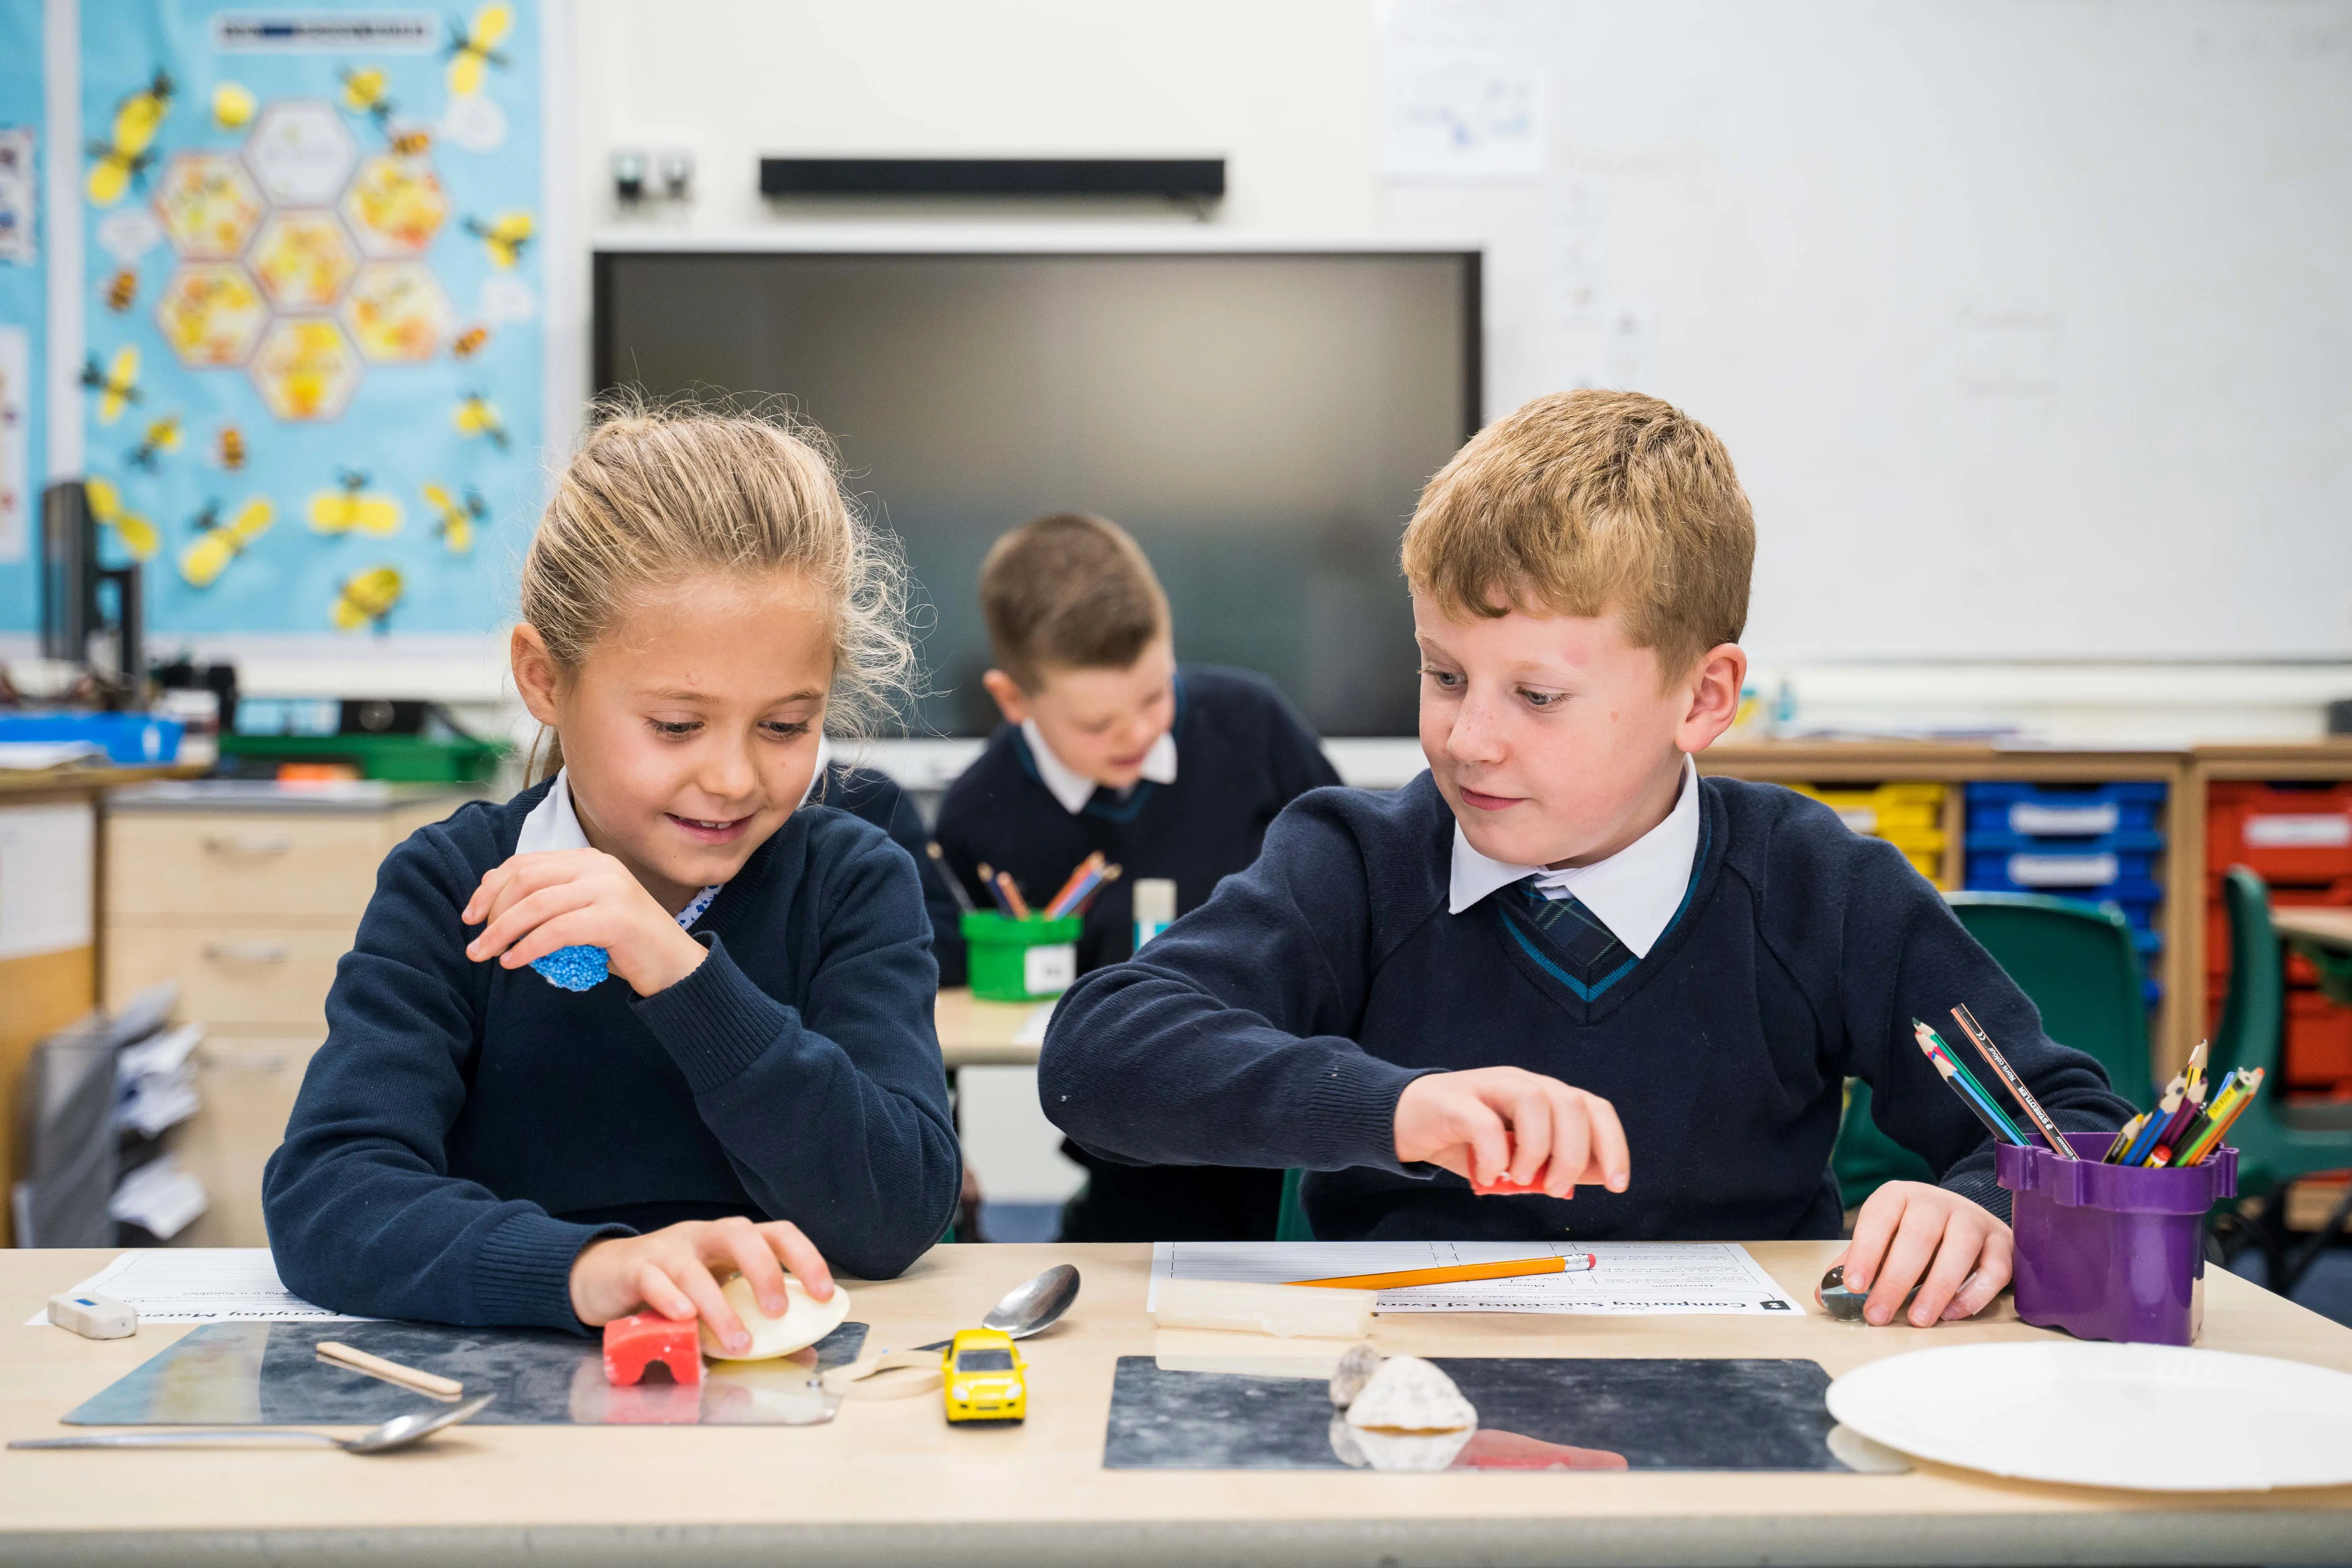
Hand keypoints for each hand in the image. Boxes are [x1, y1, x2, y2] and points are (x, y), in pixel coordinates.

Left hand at [463, 848, 707, 995]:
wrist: (676, 966)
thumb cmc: (624, 944)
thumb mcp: (582, 912)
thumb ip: (548, 899)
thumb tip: (491, 894)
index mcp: (588, 860)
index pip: (525, 863)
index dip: (490, 888)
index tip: (470, 917)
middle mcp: (598, 866)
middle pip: (525, 880)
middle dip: (490, 912)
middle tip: (475, 943)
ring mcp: (608, 889)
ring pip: (536, 905)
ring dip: (501, 932)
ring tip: (484, 955)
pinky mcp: (614, 918)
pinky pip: (556, 931)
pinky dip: (528, 947)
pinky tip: (514, 962)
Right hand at [569, 1217, 834, 1354]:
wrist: (604, 1276)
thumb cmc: (672, 1289)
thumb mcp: (716, 1296)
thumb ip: (751, 1319)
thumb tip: (801, 1355)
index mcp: (731, 1240)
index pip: (777, 1234)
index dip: (806, 1259)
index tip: (825, 1294)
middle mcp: (703, 1236)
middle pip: (741, 1235)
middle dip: (765, 1272)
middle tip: (779, 1313)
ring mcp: (667, 1249)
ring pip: (695, 1268)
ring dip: (719, 1307)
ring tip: (737, 1343)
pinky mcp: (635, 1268)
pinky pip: (654, 1280)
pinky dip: (671, 1299)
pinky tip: (685, 1320)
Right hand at [1393, 1068, 1629, 1197]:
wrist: (1406, 1122)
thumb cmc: (1464, 1140)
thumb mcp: (1518, 1158)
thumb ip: (1554, 1165)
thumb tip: (1598, 1176)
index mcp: (1544, 1097)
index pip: (1594, 1109)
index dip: (1612, 1145)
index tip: (1618, 1183)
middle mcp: (1522, 1083)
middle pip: (1571, 1104)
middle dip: (1573, 1154)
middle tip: (1554, 1187)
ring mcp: (1488, 1086)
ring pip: (1535, 1102)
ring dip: (1536, 1150)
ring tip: (1518, 1178)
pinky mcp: (1455, 1099)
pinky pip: (1485, 1123)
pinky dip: (1493, 1155)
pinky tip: (1486, 1174)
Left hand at [1830, 1180, 2012, 1325]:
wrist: (1966, 1220)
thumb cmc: (1915, 1236)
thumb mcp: (1883, 1241)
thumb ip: (1855, 1264)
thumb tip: (1824, 1294)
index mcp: (1900, 1196)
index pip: (1879, 1217)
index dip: (1865, 1251)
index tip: (1853, 1285)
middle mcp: (1937, 1202)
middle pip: (1918, 1237)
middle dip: (1895, 1280)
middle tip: (1878, 1314)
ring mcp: (1974, 1220)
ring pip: (1959, 1249)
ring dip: (1936, 1289)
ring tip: (1917, 1320)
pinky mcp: (2002, 1243)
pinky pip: (1994, 1269)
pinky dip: (1974, 1294)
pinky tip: (1951, 1314)